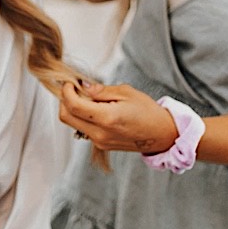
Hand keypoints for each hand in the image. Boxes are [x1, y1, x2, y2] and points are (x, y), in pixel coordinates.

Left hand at [60, 81, 178, 154]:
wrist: (162, 135)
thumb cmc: (148, 112)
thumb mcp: (126, 93)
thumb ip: (101, 91)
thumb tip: (83, 87)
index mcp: (107, 118)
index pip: (73, 105)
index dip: (66, 91)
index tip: (69, 83)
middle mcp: (100, 133)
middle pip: (66, 117)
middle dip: (64, 100)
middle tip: (74, 89)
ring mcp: (99, 142)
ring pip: (73, 124)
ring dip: (73, 109)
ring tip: (89, 99)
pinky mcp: (101, 145)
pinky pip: (83, 129)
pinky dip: (83, 118)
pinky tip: (96, 110)